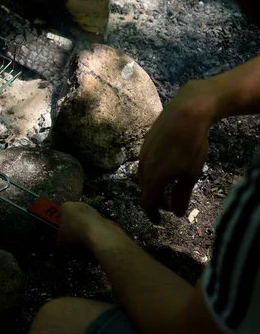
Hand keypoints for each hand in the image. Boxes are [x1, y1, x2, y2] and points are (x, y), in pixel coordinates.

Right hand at [56, 202, 124, 249]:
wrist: (97, 234)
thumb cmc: (74, 234)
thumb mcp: (60, 241)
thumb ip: (60, 240)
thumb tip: (61, 243)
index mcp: (66, 206)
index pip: (61, 212)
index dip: (60, 222)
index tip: (61, 230)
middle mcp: (79, 204)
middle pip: (74, 214)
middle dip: (73, 223)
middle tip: (71, 235)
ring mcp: (93, 210)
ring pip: (86, 218)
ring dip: (84, 227)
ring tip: (83, 240)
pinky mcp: (104, 217)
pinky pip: (95, 225)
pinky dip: (94, 231)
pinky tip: (92, 240)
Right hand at [139, 79, 218, 220]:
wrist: (185, 113)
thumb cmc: (191, 146)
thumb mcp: (191, 174)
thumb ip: (182, 195)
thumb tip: (177, 214)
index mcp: (153, 179)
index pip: (147, 203)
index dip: (152, 214)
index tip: (160, 220)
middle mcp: (142, 169)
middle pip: (144, 191)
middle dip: (156, 200)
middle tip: (170, 204)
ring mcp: (142, 155)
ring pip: (143, 177)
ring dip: (154, 186)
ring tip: (169, 186)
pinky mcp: (145, 144)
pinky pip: (145, 165)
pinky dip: (153, 173)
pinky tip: (166, 167)